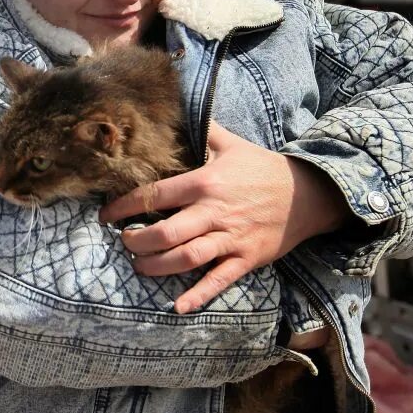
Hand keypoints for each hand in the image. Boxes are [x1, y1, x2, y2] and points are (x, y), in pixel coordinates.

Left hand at [99, 122, 348, 313]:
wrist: (307, 194)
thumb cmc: (261, 167)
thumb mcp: (230, 143)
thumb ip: (200, 129)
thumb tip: (175, 106)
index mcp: (204, 182)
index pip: (155, 195)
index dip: (125, 207)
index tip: (105, 215)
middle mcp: (214, 211)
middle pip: (166, 232)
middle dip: (138, 242)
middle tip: (125, 242)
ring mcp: (231, 237)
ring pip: (187, 257)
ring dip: (158, 266)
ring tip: (140, 267)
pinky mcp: (246, 258)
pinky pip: (219, 280)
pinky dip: (199, 294)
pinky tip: (178, 306)